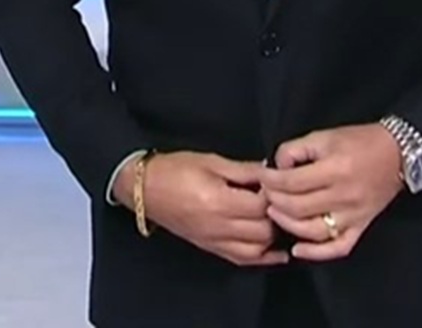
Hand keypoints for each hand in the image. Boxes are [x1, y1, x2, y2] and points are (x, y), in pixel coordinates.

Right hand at [121, 152, 289, 267]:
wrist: (144, 188)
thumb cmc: (174, 169)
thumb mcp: (211, 161)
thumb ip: (244, 170)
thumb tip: (271, 173)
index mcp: (219, 201)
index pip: (261, 206)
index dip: (275, 194)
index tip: (276, 184)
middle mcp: (218, 226)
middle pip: (264, 230)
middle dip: (276, 215)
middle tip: (278, 200)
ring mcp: (215, 241)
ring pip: (257, 250)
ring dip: (271, 236)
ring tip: (273, 220)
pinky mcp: (211, 247)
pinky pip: (242, 259)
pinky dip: (262, 256)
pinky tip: (275, 250)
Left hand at [259, 124, 404, 261]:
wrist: (397, 154)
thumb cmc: (358, 142)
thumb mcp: (323, 136)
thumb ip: (295, 150)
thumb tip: (276, 168)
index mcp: (335, 170)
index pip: (292, 182)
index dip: (270, 181)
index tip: (262, 177)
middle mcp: (345, 196)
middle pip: (298, 207)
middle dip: (274, 201)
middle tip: (265, 194)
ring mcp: (354, 216)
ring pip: (312, 230)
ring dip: (287, 224)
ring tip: (274, 213)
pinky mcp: (361, 227)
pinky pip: (338, 248)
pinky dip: (316, 253)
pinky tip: (297, 249)